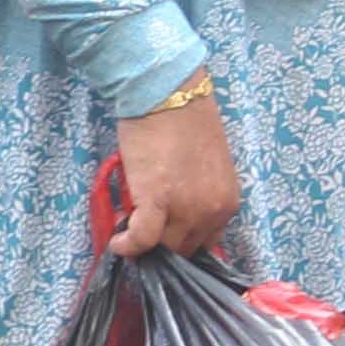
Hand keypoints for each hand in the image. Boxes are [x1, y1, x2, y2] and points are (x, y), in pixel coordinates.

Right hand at [109, 86, 239, 258]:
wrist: (169, 96)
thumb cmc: (186, 122)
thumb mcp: (207, 169)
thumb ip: (198, 196)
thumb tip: (174, 217)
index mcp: (227, 203)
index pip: (206, 243)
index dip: (182, 243)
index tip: (164, 239)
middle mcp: (212, 212)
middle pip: (185, 250)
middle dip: (163, 248)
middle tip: (141, 236)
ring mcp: (186, 210)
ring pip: (163, 248)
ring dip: (144, 247)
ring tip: (126, 232)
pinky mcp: (157, 203)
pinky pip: (141, 239)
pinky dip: (127, 244)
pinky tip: (117, 242)